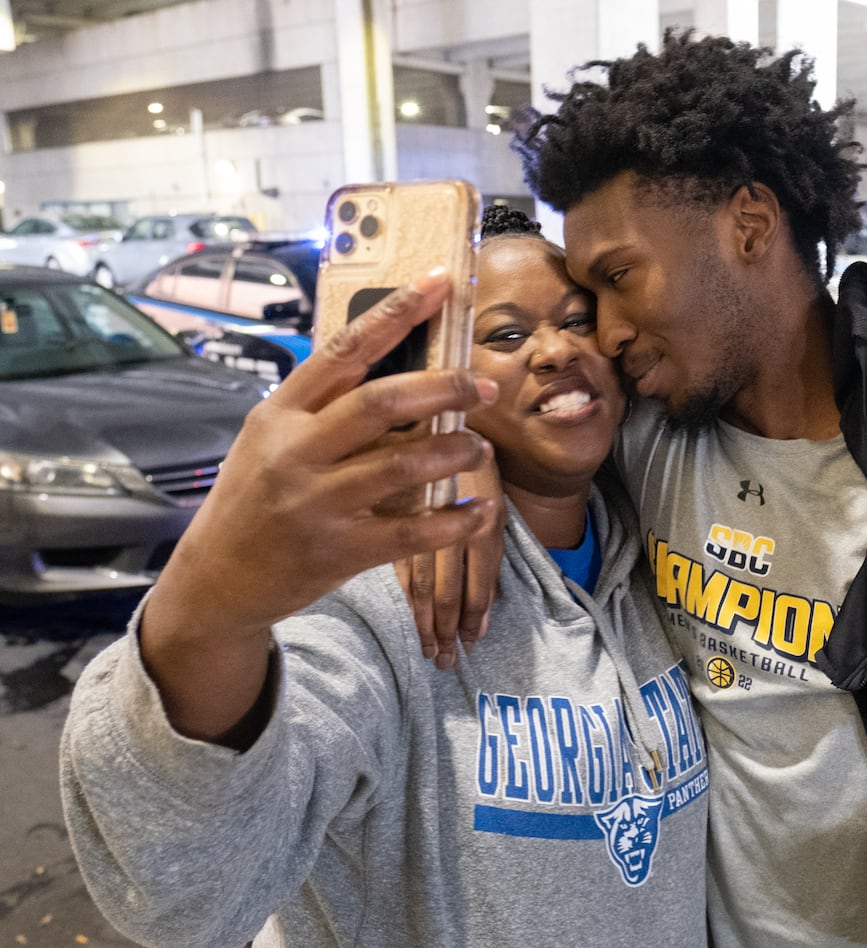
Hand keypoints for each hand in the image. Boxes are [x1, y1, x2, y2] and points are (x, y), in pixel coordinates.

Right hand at [151, 268, 497, 641]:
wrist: (217, 579)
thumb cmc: (253, 499)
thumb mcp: (268, 439)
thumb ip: (321, 407)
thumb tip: (394, 365)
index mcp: (280, 413)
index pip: (344, 350)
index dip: (396, 313)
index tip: (439, 283)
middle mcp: (297, 453)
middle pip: (381, 403)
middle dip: (443, 388)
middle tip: (484, 386)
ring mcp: (318, 503)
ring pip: (403, 464)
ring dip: (454, 451)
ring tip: (479, 446)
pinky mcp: (340, 551)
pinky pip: (412, 532)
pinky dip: (453, 521)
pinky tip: (478, 510)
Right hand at [396, 458, 505, 668]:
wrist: (435, 417)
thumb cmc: (470, 460)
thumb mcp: (490, 496)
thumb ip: (488, 544)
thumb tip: (487, 597)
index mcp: (483, 522)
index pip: (480, 580)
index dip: (477, 613)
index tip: (474, 639)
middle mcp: (451, 528)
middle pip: (449, 591)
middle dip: (450, 629)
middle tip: (447, 662)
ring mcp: (417, 526)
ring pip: (422, 586)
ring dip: (427, 623)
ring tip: (431, 653)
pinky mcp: (391, 521)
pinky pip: (399, 567)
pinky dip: (406, 597)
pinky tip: (409, 620)